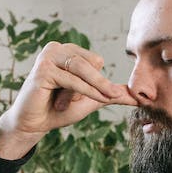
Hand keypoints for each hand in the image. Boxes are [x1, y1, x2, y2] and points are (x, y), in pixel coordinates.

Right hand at [0, 41, 137, 150]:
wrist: (34, 124)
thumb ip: (111, 94)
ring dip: (89, 90)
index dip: (98, 81)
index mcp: (67, 50)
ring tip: (79, 103)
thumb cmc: (59, 110)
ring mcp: (47, 57)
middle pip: (92, 62)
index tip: (89, 97)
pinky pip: (72, 80)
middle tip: (78, 102)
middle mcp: (56, 48)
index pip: (96, 60)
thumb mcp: (91, 100)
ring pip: (83, 70)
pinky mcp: (42, 70)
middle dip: (92, 86)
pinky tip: (73, 103)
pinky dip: (80, 92)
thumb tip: (137, 97)